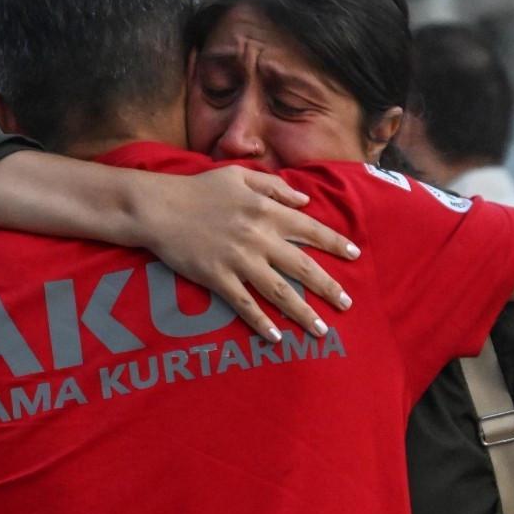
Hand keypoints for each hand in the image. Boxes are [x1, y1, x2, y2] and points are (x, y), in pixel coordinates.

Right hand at [130, 166, 359, 341]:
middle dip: (328, 287)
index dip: (334, 242)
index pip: (310, 229)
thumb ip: (275, 187)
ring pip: (278, 291)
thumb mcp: (239, 176)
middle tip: (346, 304)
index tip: (354, 255)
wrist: (158, 207)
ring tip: (320, 330)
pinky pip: (244, 304)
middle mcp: (258, 237)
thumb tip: (305, 200)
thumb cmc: (198, 188)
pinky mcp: (217, 278)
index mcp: (266, 210)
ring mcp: (238, 260)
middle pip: (301, 266)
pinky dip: (260, 322)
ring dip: (302, 312)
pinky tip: (276, 337)